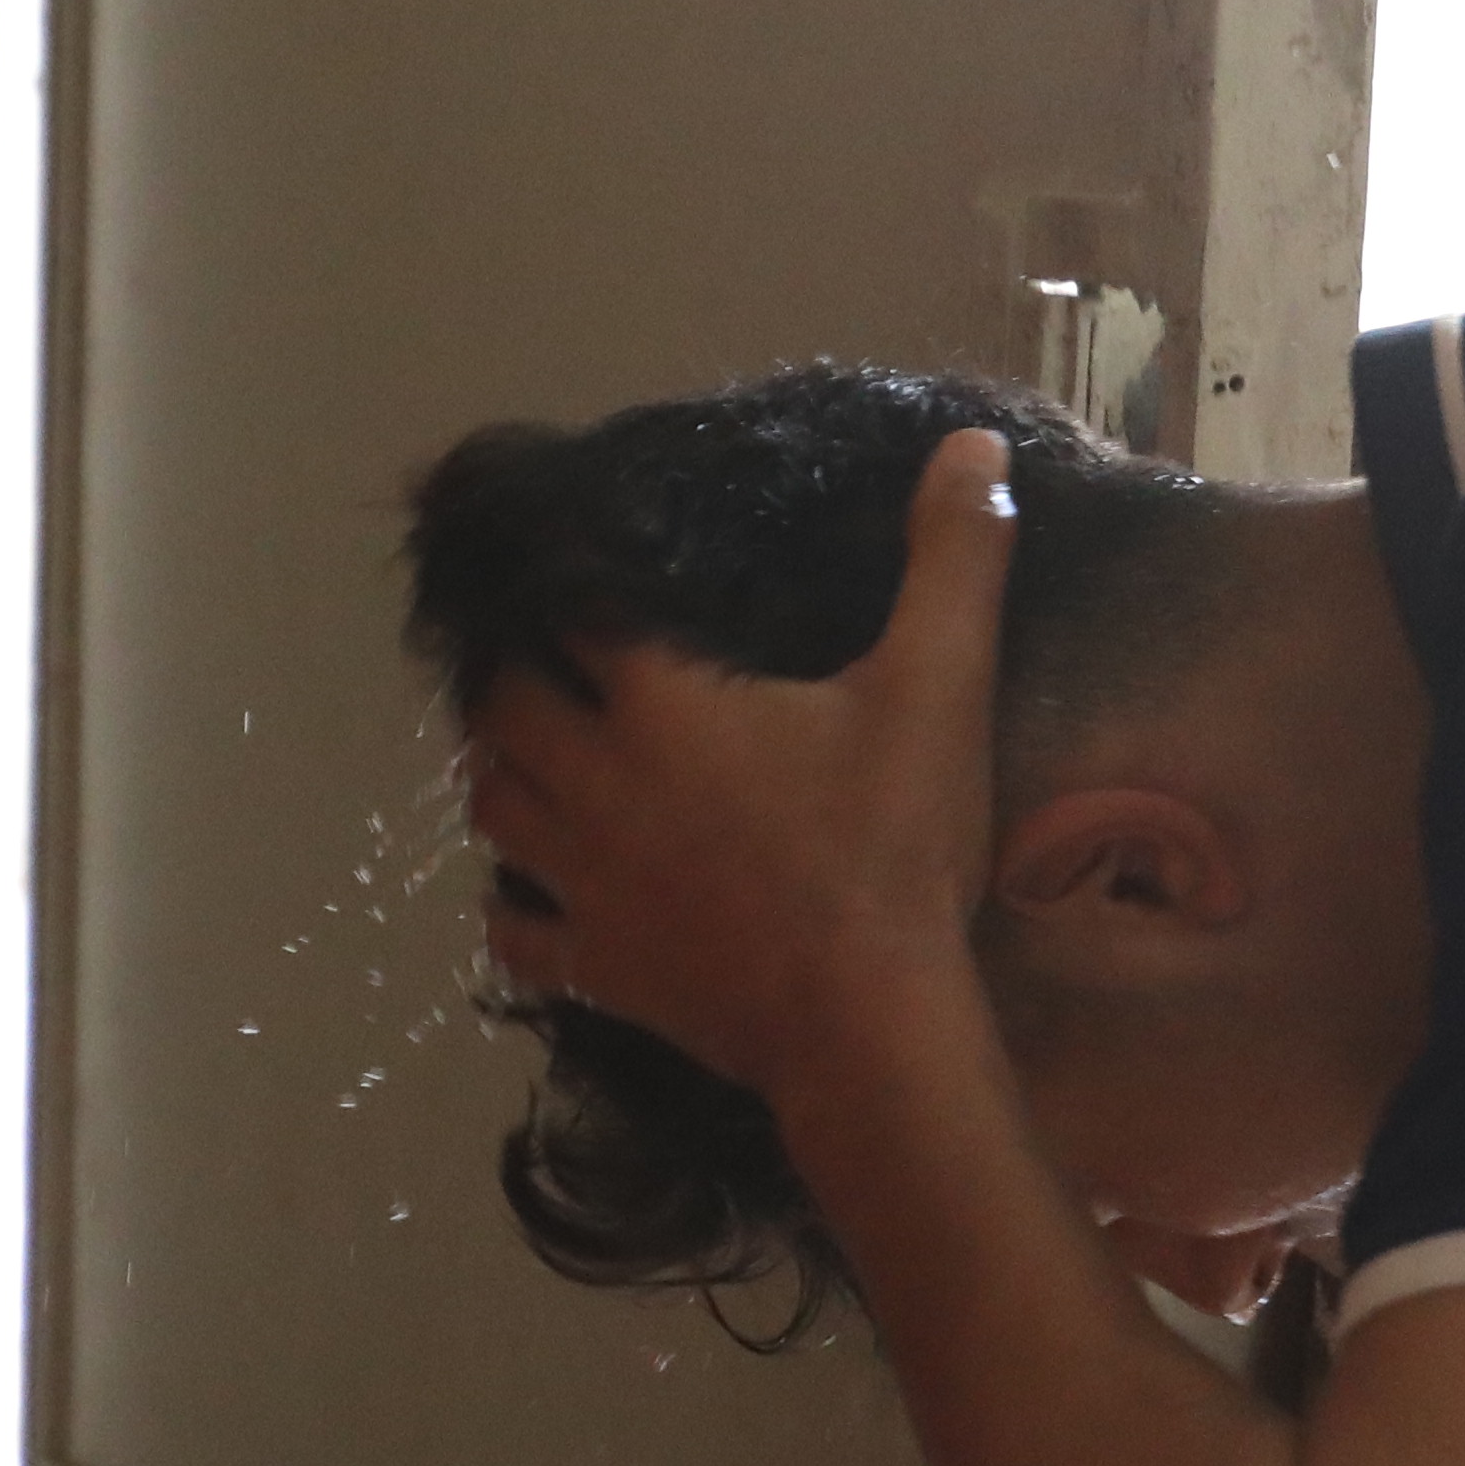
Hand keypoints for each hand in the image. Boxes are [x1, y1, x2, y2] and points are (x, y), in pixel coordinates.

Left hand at [462, 430, 1015, 1112]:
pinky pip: (512, 931)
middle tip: (554, 664)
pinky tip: (544, 894)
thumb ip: (951, 559)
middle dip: (518, 675)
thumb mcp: (939, 688)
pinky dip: (516, 906)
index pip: (575, 614)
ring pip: (492, 808)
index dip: (575, 588)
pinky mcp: (593, 965)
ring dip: (507, 775)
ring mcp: (582, 880)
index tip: (590, 577)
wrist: (868, 1022)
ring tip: (544, 761)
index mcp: (659, 702)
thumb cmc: (895, 848)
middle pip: (503, 706)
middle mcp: (594, 780)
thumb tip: (973, 444)